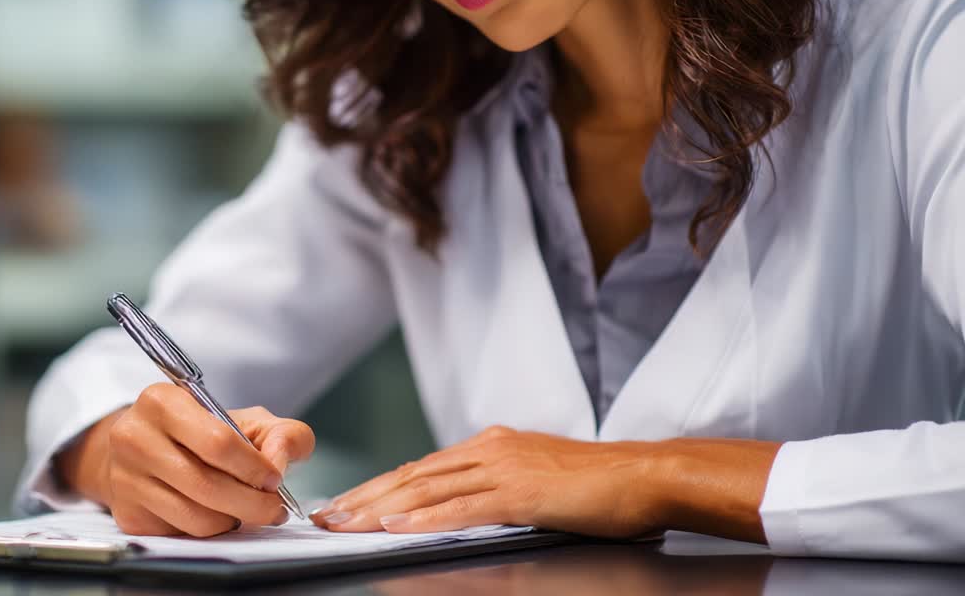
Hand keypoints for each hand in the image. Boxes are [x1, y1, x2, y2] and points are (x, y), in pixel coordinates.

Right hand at [58, 383, 314, 537]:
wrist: (147, 448)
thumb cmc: (204, 432)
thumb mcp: (248, 420)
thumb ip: (283, 433)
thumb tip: (279, 463)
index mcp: (162, 401)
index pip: (218, 442)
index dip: (254, 467)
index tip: (273, 479)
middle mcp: (134, 438)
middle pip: (207, 486)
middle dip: (253, 504)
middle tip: (273, 508)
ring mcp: (125, 479)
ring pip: (196, 517)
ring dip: (233, 520)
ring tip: (246, 509)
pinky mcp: (127, 514)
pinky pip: (182, 533)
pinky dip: (210, 529)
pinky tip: (217, 513)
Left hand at [310, 426, 778, 543]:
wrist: (646, 475)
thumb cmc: (600, 485)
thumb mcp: (537, 478)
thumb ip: (496, 488)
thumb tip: (460, 505)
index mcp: (491, 445)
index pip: (421, 468)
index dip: (378, 487)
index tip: (345, 504)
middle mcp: (489, 449)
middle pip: (412, 475)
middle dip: (363, 497)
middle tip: (326, 515)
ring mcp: (504, 467)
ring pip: (426, 489)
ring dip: (378, 508)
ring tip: (344, 524)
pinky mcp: (521, 492)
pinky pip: (461, 508)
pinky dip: (422, 517)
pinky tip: (395, 528)